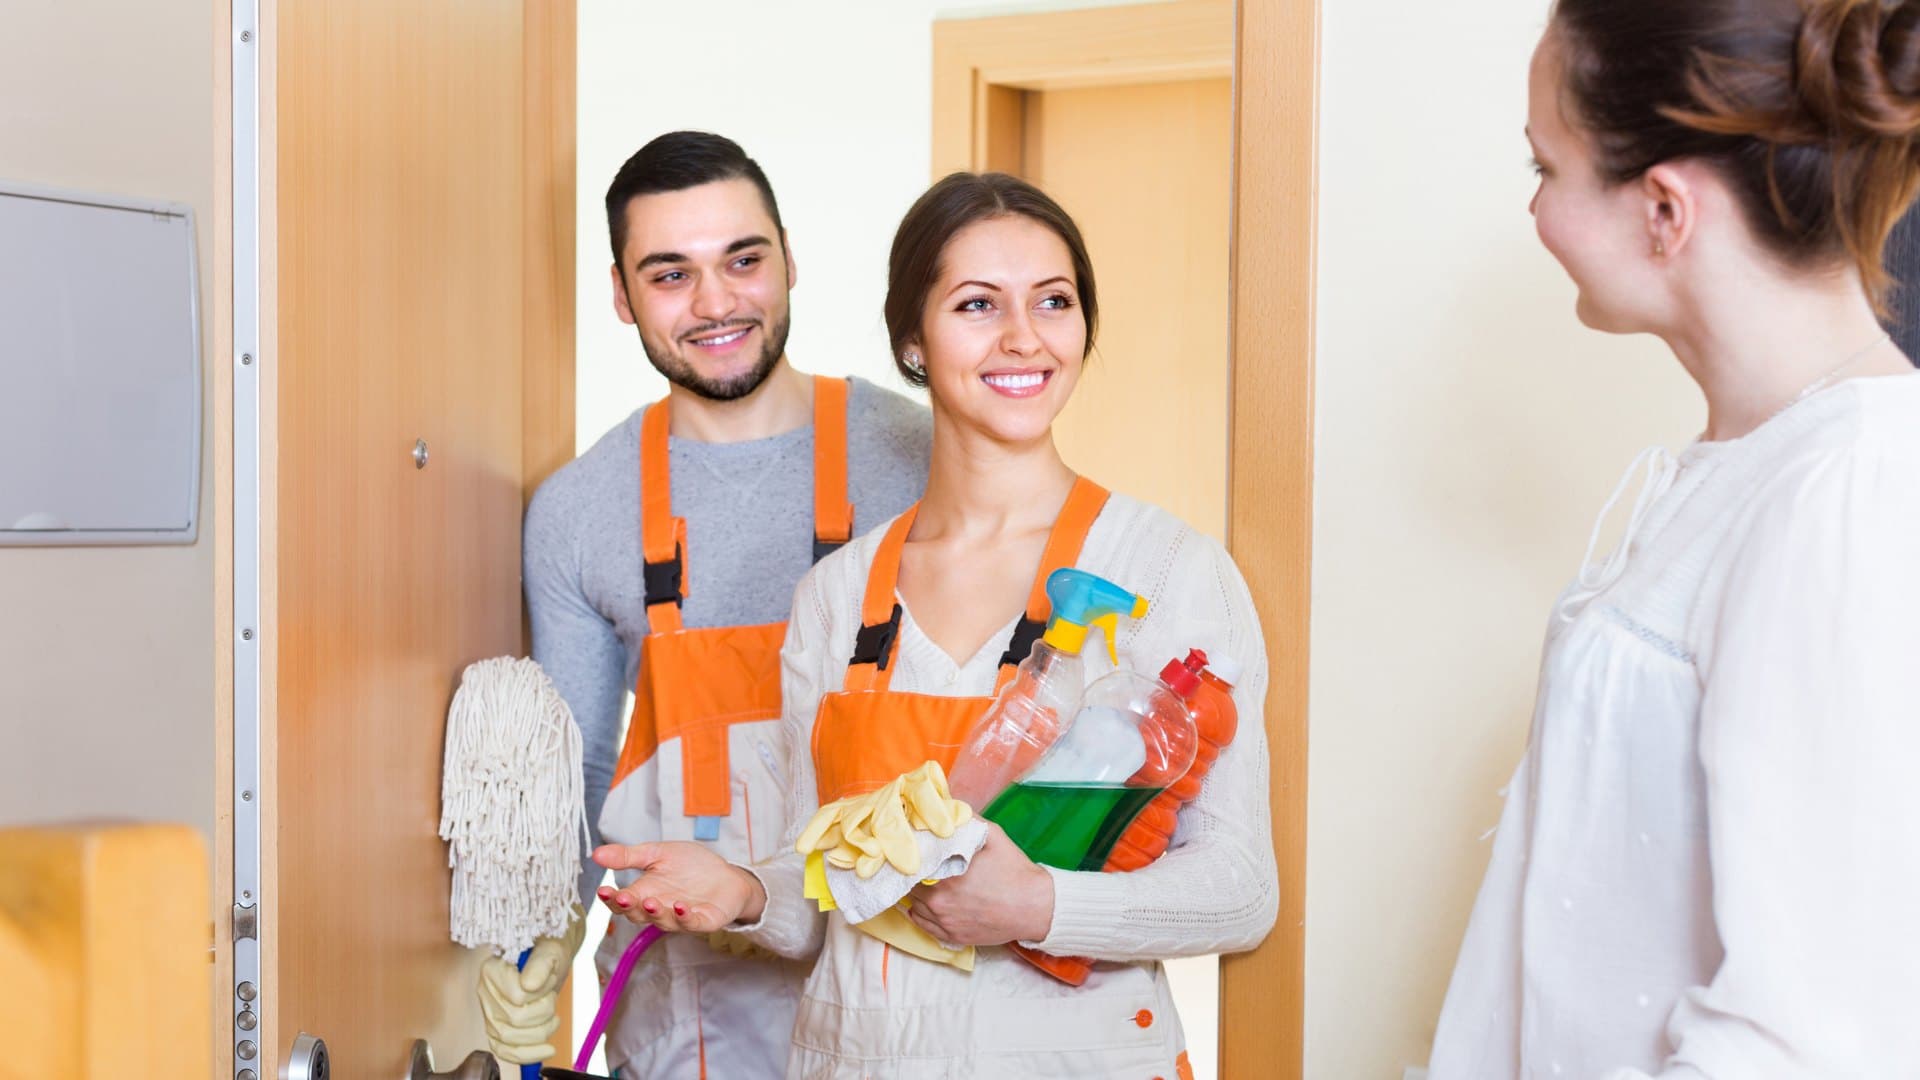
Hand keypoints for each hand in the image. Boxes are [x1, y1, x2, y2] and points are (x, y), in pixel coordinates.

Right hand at [475, 906, 583, 1065]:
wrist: (549, 953)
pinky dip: (527, 1055)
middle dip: (544, 1013)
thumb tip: (529, 984)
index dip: (541, 993)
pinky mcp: (496, 1027)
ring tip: (552, 1016)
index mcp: (492, 969)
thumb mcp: (553, 949)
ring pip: (510, 1039)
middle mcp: (484, 991)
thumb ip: (541, 963)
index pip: (518, 997)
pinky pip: (504, 1051)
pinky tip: (546, 1050)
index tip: (549, 979)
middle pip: (514, 1021)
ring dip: (541, 1032)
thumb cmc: (550, 947)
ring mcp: (488, 1011)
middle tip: (552, 998)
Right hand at [593, 841, 766, 933]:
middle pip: (638, 914)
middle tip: (622, 896)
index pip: (622, 902)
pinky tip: (680, 906)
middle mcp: (659, 909)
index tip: (602, 889)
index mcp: (645, 894)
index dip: (611, 899)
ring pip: (663, 921)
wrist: (726, 874)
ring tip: (650, 901)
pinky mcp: (703, 921)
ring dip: (655, 913)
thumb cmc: (690, 866)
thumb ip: (628, 856)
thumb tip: (596, 853)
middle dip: (629, 907)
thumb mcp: (657, 853)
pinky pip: (691, 923)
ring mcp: (680, 917)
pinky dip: (685, 917)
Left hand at [905, 822, 1054, 946]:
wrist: (1035, 907)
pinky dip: (920, 912)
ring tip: (926, 881)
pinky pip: (921, 924)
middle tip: (920, 864)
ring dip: (916, 892)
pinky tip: (927, 902)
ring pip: (913, 904)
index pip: (910, 864)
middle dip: (913, 873)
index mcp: (945, 874)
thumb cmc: (1014, 870)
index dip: (910, 856)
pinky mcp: (951, 937)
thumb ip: (965, 820)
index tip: (914, 850)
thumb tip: (945, 806)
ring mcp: (944, 922)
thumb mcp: (992, 835)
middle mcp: (939, 901)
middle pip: (909, 884)